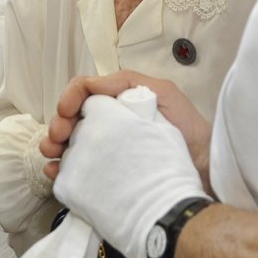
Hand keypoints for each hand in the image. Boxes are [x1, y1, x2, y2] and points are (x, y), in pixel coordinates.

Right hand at [52, 90, 203, 257]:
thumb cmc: (188, 130)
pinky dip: (61, 170)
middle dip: (57, 124)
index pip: (83, 92)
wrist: (205, 171)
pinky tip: (56, 173)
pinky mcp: (107, 175)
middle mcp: (109, 123)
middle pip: (71, 118)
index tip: (66, 112)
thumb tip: (90, 84)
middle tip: (57, 138)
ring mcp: (107, 150)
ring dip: (53, 146)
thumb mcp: (162, 93)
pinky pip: (77, 170)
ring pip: (69, 144)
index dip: (69, 97)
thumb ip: (127, 82)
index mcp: (118, 100)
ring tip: (52, 155)